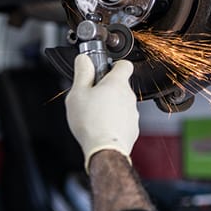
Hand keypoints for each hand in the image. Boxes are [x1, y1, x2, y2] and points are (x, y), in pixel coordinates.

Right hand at [65, 55, 138, 171]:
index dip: (114, 65)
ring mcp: (132, 114)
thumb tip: (84, 59)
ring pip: (122, 103)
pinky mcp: (132, 129)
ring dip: (111, 106)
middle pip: (120, 86)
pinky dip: (114, 121)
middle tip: (91, 96)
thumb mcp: (77, 93)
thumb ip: (82, 72)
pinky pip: (123, 119)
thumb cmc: (91, 123)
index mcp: (117, 83)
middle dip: (107, 89)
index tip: (104, 69)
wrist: (105, 151)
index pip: (124, 64)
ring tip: (94, 115)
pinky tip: (101, 127)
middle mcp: (129, 96)